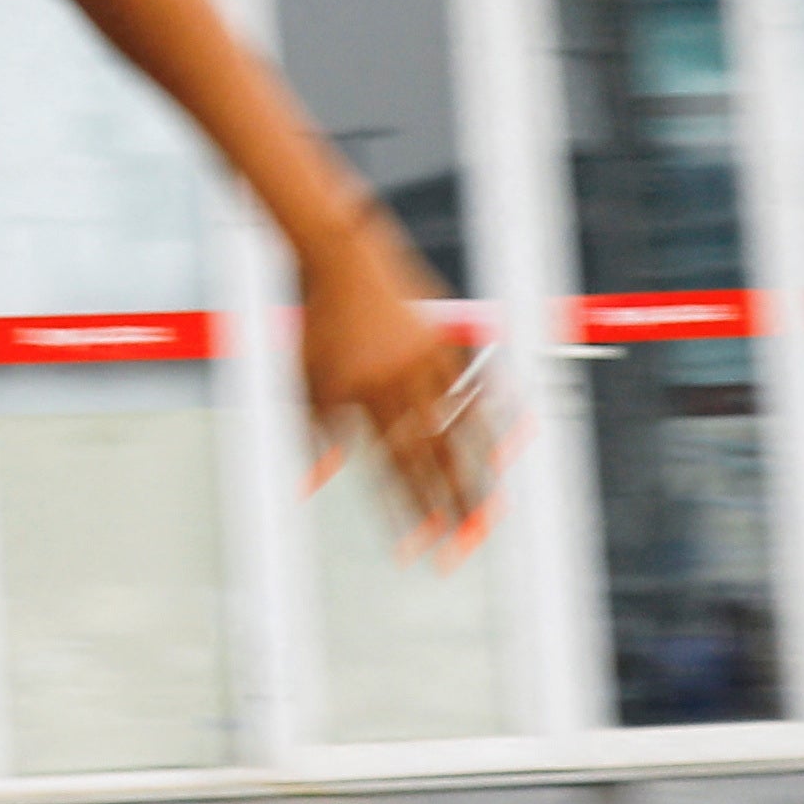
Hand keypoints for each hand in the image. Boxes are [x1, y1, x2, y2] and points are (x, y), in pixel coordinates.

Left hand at [298, 238, 500, 555]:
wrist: (339, 258)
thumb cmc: (314, 323)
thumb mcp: (302, 381)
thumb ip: (314, 434)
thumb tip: (315, 483)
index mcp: (361, 397)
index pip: (387, 468)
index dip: (403, 509)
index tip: (416, 546)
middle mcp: (397, 382)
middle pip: (430, 456)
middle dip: (450, 504)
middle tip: (467, 541)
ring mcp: (425, 360)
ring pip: (456, 427)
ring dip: (475, 472)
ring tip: (492, 507)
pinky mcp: (442, 339)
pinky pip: (472, 384)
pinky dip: (488, 416)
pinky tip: (501, 444)